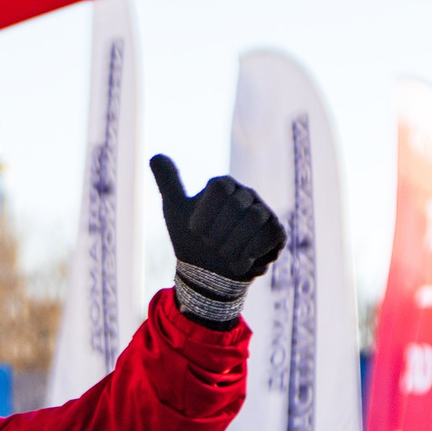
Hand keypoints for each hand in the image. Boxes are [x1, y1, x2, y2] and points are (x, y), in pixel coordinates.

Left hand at [153, 155, 286, 284]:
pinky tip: (240, 261)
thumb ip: (168, 182)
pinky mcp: (276, 232)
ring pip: (255, 218)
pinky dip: (252, 251)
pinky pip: (271, 234)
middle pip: (236, 204)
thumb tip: (154, 155)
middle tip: (211, 245)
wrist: (209, 274)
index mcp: (224, 186)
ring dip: (233, 244)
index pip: (220, 186)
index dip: (205, 213)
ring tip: (224, 255)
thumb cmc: (193, 239)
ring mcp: (264, 212)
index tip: (195, 231)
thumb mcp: (175, 210)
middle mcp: (246, 195)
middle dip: (218, 233)